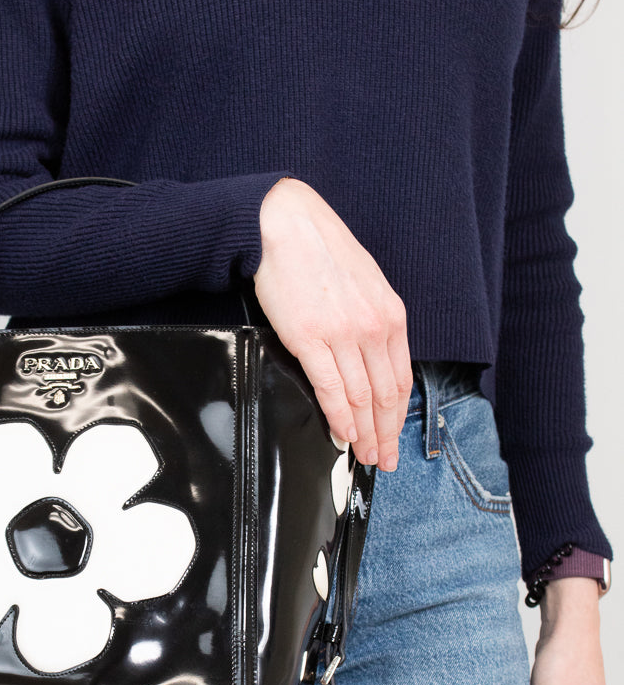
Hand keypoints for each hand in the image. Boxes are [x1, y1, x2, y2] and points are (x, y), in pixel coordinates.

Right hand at [255, 177, 411, 471]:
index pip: (400, 379)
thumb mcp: (365, 284)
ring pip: (361, 398)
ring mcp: (343, 335)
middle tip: (383, 459)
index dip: (397, 416)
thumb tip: (373, 360)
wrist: (284, 225)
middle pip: (385, 395)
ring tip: (364, 455)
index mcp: (391, 315)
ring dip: (364, 433)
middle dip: (385, 434)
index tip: (393, 437)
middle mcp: (373, 327)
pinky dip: (339, 417)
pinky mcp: (310, 339)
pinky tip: (342, 434)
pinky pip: (332, 389)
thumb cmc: (320, 251)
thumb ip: (374, 322)